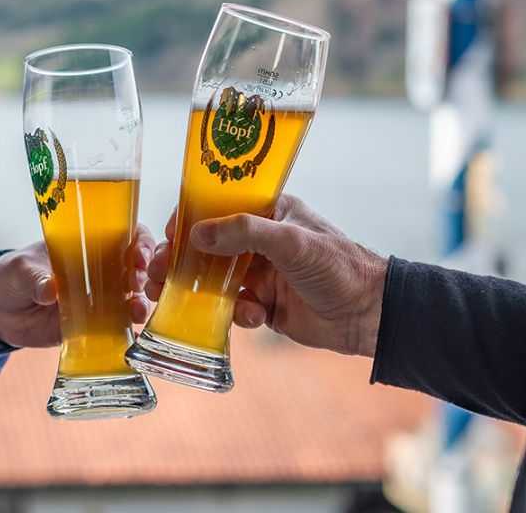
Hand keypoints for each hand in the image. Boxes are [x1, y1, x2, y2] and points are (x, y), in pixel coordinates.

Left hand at [0, 225, 155, 347]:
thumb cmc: (9, 275)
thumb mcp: (19, 269)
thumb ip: (34, 277)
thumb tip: (49, 291)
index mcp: (88, 245)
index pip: (127, 235)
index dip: (141, 242)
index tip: (138, 254)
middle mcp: (101, 270)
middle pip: (137, 268)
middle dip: (144, 274)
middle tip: (136, 281)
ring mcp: (99, 299)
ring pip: (132, 298)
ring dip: (140, 303)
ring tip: (137, 311)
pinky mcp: (91, 326)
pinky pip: (116, 327)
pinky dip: (126, 330)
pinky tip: (131, 332)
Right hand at [145, 196, 386, 356]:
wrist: (370, 315)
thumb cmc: (338, 266)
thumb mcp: (291, 242)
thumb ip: (244, 233)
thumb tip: (196, 234)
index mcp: (269, 213)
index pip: (219, 208)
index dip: (190, 221)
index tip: (168, 237)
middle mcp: (262, 241)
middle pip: (209, 248)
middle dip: (181, 262)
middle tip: (155, 275)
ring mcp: (262, 275)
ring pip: (215, 281)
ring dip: (196, 291)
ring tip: (170, 299)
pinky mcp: (266, 306)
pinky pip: (236, 309)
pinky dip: (240, 315)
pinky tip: (257, 317)